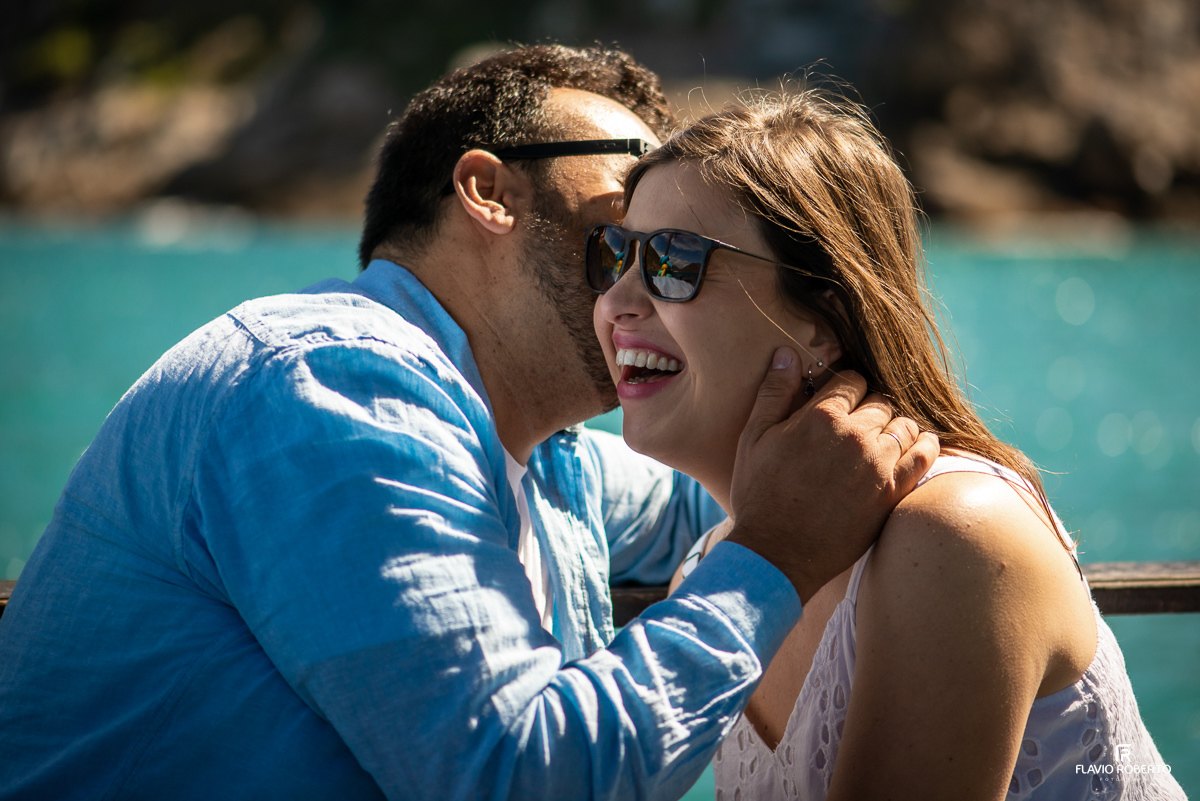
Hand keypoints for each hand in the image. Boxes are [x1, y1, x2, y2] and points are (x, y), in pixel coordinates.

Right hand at [726, 347, 938, 602]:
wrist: (776, 553)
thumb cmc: (759, 494)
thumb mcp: (754, 438)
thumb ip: (774, 392)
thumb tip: (787, 353)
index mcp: (821, 416)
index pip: (852, 379)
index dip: (845, 389)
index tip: (839, 402)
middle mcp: (856, 435)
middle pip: (881, 401)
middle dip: (869, 408)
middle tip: (855, 426)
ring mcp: (879, 464)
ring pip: (905, 424)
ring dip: (895, 427)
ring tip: (879, 440)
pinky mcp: (893, 492)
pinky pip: (925, 456)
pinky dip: (924, 446)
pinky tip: (914, 449)